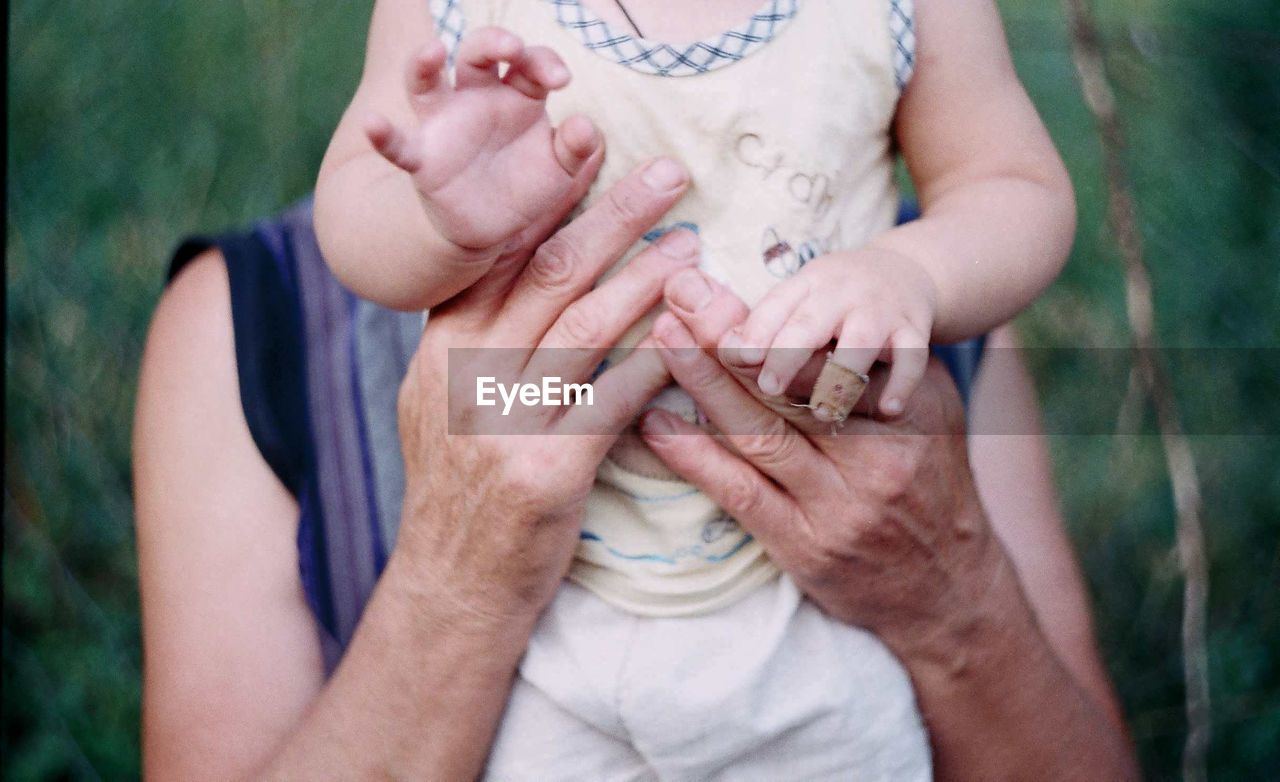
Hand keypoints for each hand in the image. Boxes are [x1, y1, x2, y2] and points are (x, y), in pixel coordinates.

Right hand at [365, 28, 598, 257]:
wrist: (492, 229)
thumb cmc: (526, 186)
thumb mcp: (560, 169)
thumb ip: (576, 147)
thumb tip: (585, 126)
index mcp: (517, 94)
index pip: (530, 62)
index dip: (544, 62)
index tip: (562, 80)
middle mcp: (476, 98)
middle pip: (478, 53)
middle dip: (493, 42)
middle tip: (513, 47)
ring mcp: (444, 124)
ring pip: (426, 81)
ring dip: (425, 63)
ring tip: (433, 50)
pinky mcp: (422, 158)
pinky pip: (398, 144)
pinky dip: (382, 135)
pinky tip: (373, 126)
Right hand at [393, 158, 695, 627]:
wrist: (452, 586)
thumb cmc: (458, 491)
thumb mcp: (435, 404)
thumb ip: (467, 338)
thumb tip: (508, 270)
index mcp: (440, 348)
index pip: (498, 252)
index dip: (550, 197)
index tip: (592, 152)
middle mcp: (464, 374)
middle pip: (549, 273)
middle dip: (615, 216)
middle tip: (669, 176)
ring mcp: (502, 423)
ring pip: (586, 329)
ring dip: (648, 281)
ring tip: (694, 249)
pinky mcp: (546, 471)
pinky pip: (614, 403)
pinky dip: (656, 367)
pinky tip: (692, 342)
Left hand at [643, 268, 1001, 651]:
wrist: (950, 590)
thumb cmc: (928, 484)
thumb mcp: (931, 412)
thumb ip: (880, 366)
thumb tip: (815, 312)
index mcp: (906, 409)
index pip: (825, 353)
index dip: (764, 317)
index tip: (711, 284)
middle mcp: (877, 454)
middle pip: (787, 385)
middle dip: (724, 338)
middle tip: (676, 297)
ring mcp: (839, 505)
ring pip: (760, 434)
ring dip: (703, 384)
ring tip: (659, 343)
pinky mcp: (806, 547)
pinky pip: (742, 493)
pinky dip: (694, 456)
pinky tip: (655, 424)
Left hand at [729, 248, 938, 419]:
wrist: (908, 271)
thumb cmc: (835, 300)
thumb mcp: (801, 298)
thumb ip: (766, 325)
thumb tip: (724, 350)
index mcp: (806, 283)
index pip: (776, 305)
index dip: (758, 331)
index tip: (739, 358)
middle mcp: (841, 292)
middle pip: (811, 323)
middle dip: (789, 354)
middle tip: (769, 386)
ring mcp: (880, 310)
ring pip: (860, 343)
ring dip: (840, 376)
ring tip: (824, 411)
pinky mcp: (914, 328)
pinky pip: (912, 357)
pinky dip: (902, 384)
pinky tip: (888, 410)